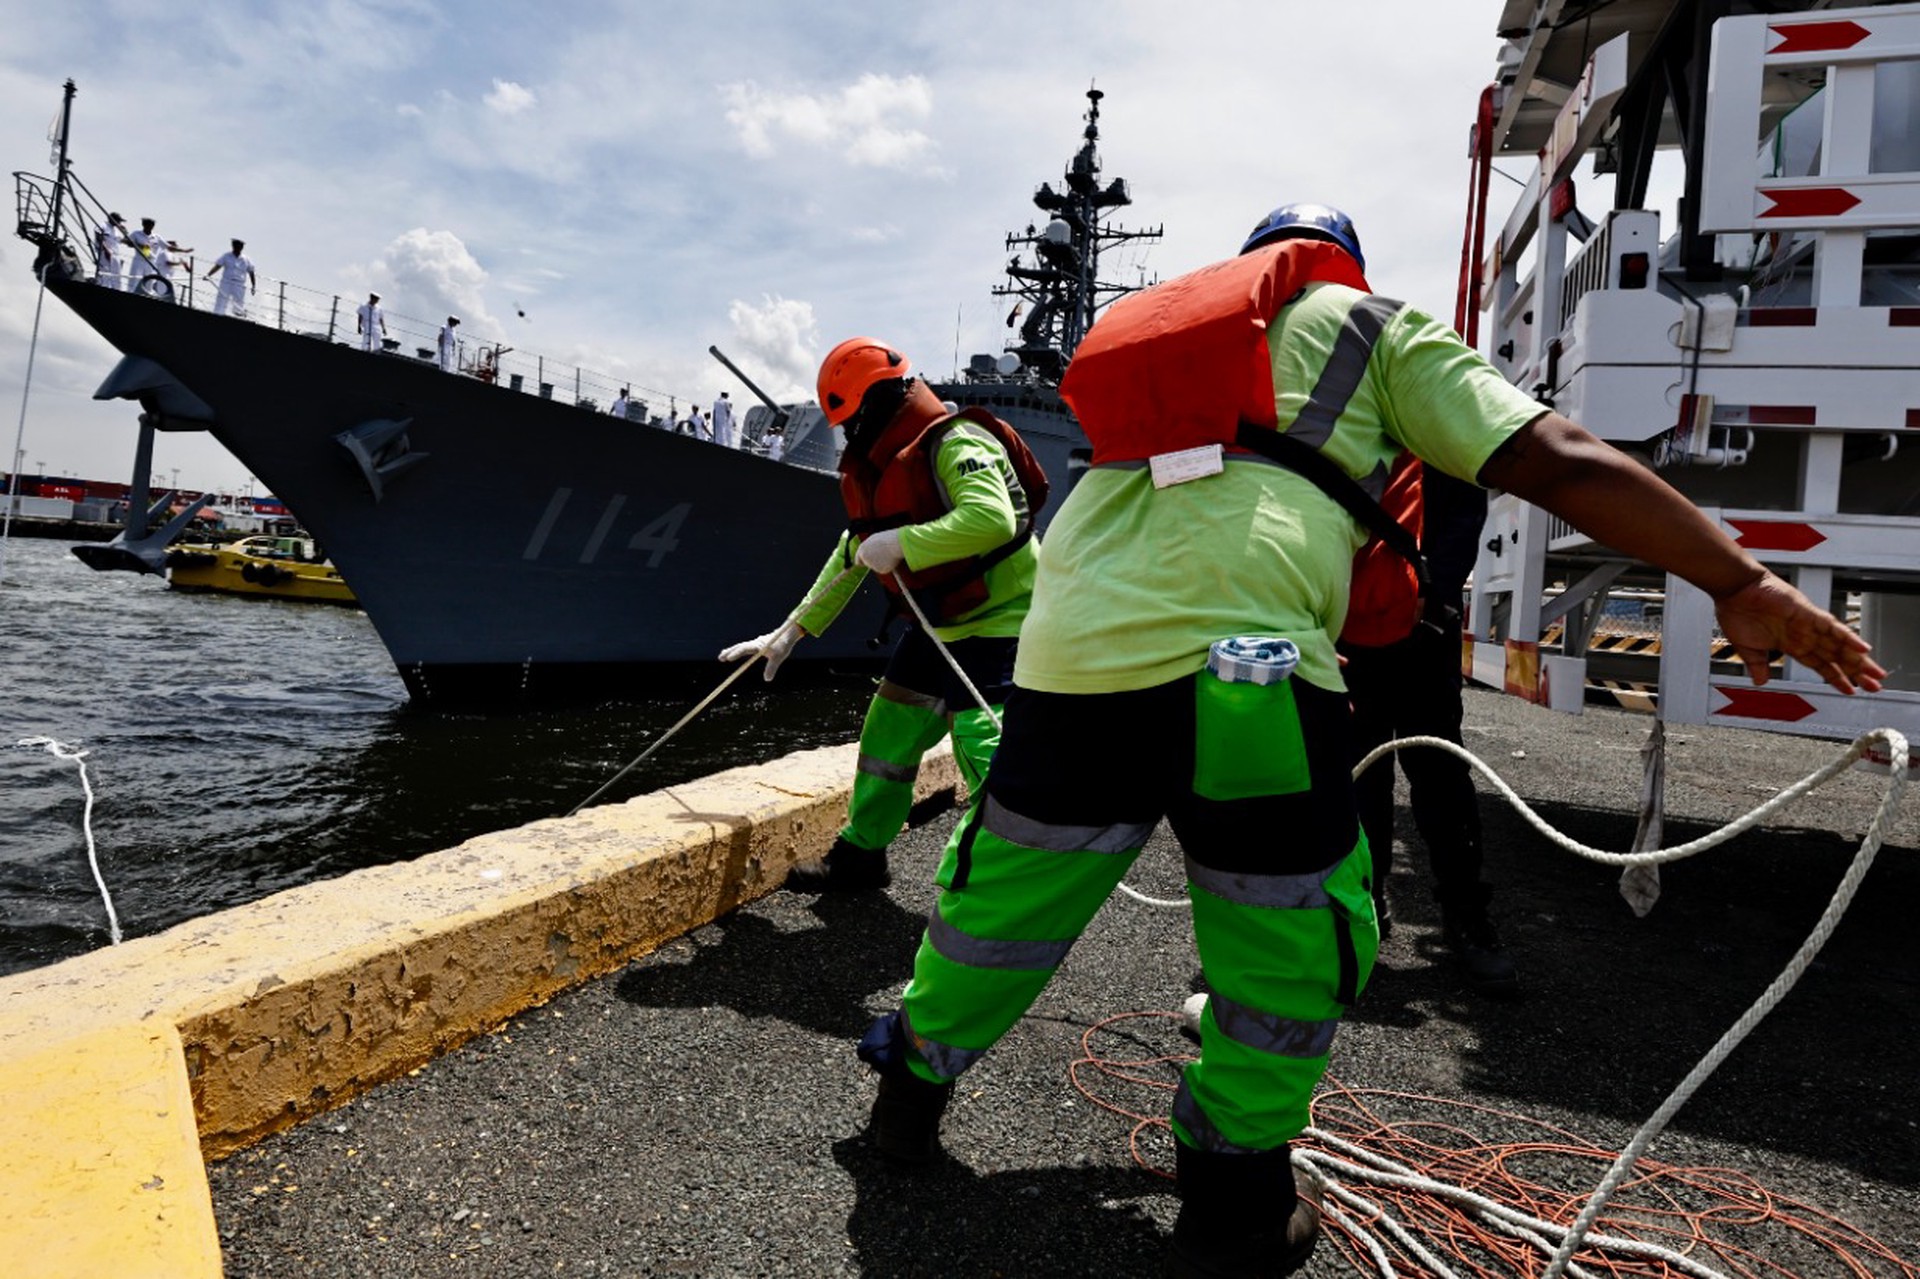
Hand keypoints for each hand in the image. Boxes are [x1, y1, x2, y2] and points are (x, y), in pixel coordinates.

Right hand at [717, 620, 803, 680]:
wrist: (786, 635)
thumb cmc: (782, 645)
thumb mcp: (778, 657)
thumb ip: (772, 668)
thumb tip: (767, 679)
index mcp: (758, 645)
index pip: (745, 649)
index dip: (736, 653)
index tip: (729, 658)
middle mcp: (755, 643)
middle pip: (739, 647)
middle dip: (729, 652)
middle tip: (720, 658)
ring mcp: (755, 643)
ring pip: (740, 647)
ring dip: (731, 651)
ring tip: (722, 657)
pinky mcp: (756, 645)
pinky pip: (744, 648)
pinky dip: (737, 650)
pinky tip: (733, 654)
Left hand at [855, 528, 904, 574]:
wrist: (896, 543)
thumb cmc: (888, 539)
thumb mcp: (875, 540)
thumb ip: (869, 548)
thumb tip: (871, 554)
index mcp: (862, 549)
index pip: (858, 560)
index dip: (862, 562)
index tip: (865, 564)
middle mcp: (865, 558)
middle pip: (867, 564)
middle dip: (873, 562)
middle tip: (882, 555)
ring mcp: (872, 565)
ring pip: (876, 566)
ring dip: (881, 562)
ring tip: (888, 553)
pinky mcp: (880, 570)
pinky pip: (884, 569)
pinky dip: (888, 565)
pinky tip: (891, 558)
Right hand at [1713, 572, 1884, 694]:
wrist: (1732, 590)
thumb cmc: (1737, 612)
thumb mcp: (1747, 649)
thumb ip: (1757, 665)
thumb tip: (1761, 682)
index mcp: (1791, 644)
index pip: (1821, 665)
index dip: (1836, 678)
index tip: (1850, 689)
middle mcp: (1804, 634)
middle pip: (1836, 657)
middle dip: (1856, 672)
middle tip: (1874, 685)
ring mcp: (1808, 624)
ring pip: (1839, 645)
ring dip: (1859, 659)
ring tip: (1876, 672)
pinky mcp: (1807, 612)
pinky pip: (1832, 626)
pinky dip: (1847, 637)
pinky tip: (1862, 648)